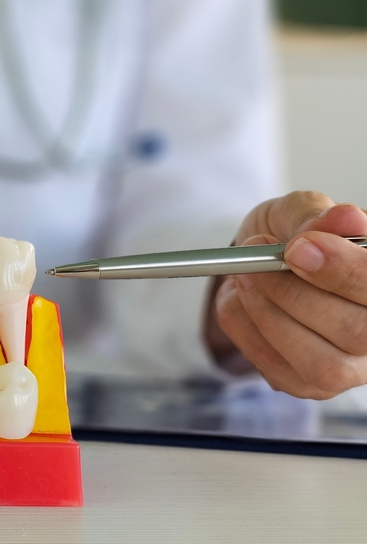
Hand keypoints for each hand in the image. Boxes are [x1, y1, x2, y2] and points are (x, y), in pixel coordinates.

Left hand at [210, 191, 366, 398]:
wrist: (259, 261)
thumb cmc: (291, 237)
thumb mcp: (298, 211)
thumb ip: (316, 216)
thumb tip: (342, 218)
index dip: (345, 272)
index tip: (296, 249)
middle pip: (358, 333)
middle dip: (295, 295)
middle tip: (258, 263)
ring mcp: (351, 368)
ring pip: (321, 364)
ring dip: (268, 315)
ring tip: (245, 278)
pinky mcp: (310, 384)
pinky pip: (278, 370)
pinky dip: (247, 330)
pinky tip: (241, 300)